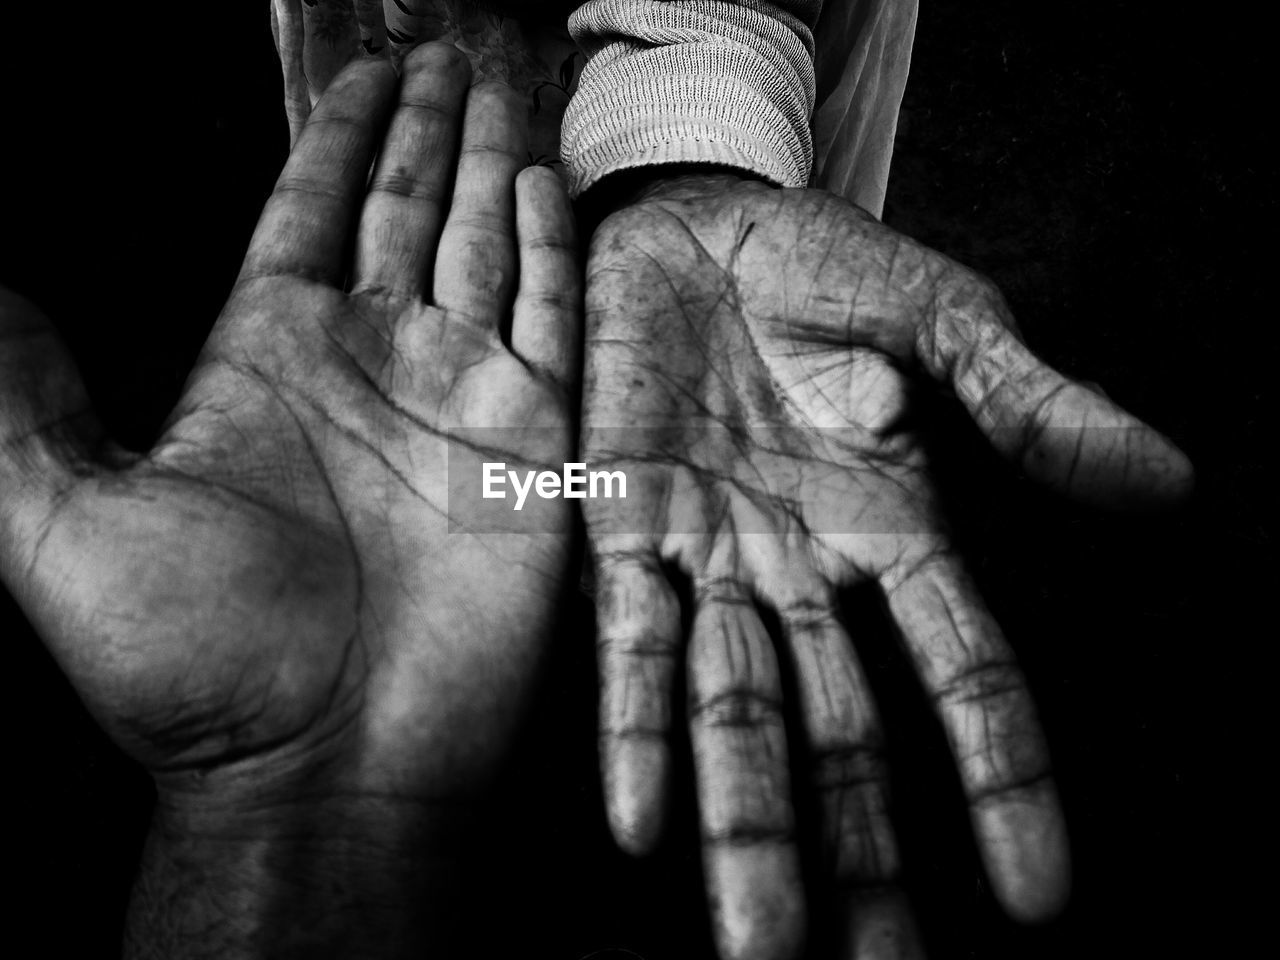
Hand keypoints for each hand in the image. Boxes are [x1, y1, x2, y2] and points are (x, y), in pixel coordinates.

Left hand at [0, 44, 579, 956]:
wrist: (324, 768)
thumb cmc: (192, 664)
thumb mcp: (59, 523)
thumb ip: (22, 400)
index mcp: (269, 357)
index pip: (309, 212)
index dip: (336, 137)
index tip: (362, 70)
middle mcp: (372, 363)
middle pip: (404, 210)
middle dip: (424, 130)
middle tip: (444, 52)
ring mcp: (458, 398)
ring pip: (481, 245)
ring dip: (489, 165)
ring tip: (496, 88)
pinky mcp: (531, 447)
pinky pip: (549, 320)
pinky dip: (552, 248)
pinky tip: (544, 183)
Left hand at [583, 173, 1190, 958]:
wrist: (688, 222)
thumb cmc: (819, 267)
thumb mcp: (937, 319)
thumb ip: (1028, 402)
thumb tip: (1169, 480)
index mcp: (898, 531)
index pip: (969, 678)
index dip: (1005, 783)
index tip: (1039, 901)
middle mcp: (805, 575)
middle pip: (846, 739)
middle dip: (862, 861)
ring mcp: (708, 561)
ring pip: (735, 718)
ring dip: (746, 832)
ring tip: (757, 949)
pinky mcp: (615, 529)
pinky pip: (626, 646)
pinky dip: (634, 730)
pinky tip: (636, 824)